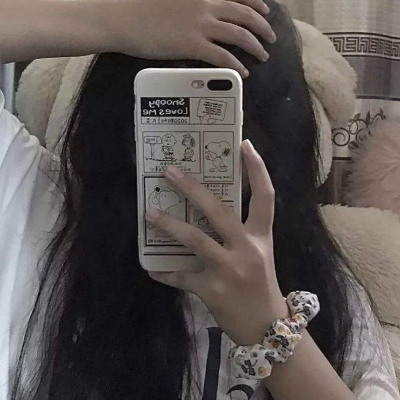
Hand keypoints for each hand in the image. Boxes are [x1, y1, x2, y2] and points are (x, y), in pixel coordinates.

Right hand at [112, 0, 275, 77]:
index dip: (256, 2)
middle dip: (262, 26)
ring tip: (263, 55)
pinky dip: (236, 65)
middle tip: (271, 37)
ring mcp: (201, 25)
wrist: (123, 18)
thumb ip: (190, 3)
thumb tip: (204, 13)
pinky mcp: (193, 45)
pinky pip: (223, 57)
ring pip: (239, 35)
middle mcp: (206, 4)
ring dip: (255, 46)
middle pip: (244, 14)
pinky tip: (243, 72)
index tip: (266, 10)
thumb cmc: (140, 7)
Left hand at [145, 140, 288, 344]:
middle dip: (193, 189)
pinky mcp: (211, 290)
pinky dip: (164, 272)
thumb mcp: (258, 254)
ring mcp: (229, 269)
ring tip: (149, 212)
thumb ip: (239, 234)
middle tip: (170, 171)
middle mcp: (247, 249)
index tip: (245, 144)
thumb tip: (207, 212)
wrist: (266, 327)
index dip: (257, 169)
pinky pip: (181, 276)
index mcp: (261, 237)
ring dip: (168, 224)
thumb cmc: (261, 285)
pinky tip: (151, 268)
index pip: (265, 196)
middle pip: (219, 211)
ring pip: (194, 239)